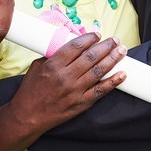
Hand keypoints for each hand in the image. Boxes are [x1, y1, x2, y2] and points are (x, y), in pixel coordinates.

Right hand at [0, 33, 126, 150]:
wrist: (27, 116)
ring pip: (98, 71)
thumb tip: (70, 45)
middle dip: (106, 46)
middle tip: (115, 39)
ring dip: (113, 59)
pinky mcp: (81, 103)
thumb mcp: (36, 67)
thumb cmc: (30, 91)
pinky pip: (101, 91)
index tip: (97, 34)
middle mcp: (65, 77)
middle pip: (91, 57)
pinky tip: (122, 74)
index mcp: (53, 65)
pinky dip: (113, 82)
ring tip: (121, 51)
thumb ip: (53, 55)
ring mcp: (75, 91)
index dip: (89, 38)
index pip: (76, 46)